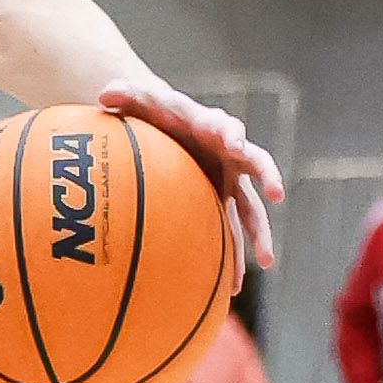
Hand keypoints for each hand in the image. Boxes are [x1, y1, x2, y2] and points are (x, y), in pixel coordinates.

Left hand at [97, 71, 282, 285]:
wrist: (163, 127)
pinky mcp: (220, 204)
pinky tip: (230, 289)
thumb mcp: (138, 101)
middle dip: (268, 177)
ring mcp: (228, 182)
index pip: (227, 126)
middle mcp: (229, 155)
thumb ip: (126, 94)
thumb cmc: (152, 113)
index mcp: (211, 126)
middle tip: (277, 192)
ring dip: (259, 233)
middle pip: (255, 165)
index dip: (232, 134)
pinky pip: (231, 232)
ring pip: (250, 209)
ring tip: (266, 262)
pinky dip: (233, 258)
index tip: (233, 143)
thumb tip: (105, 92)